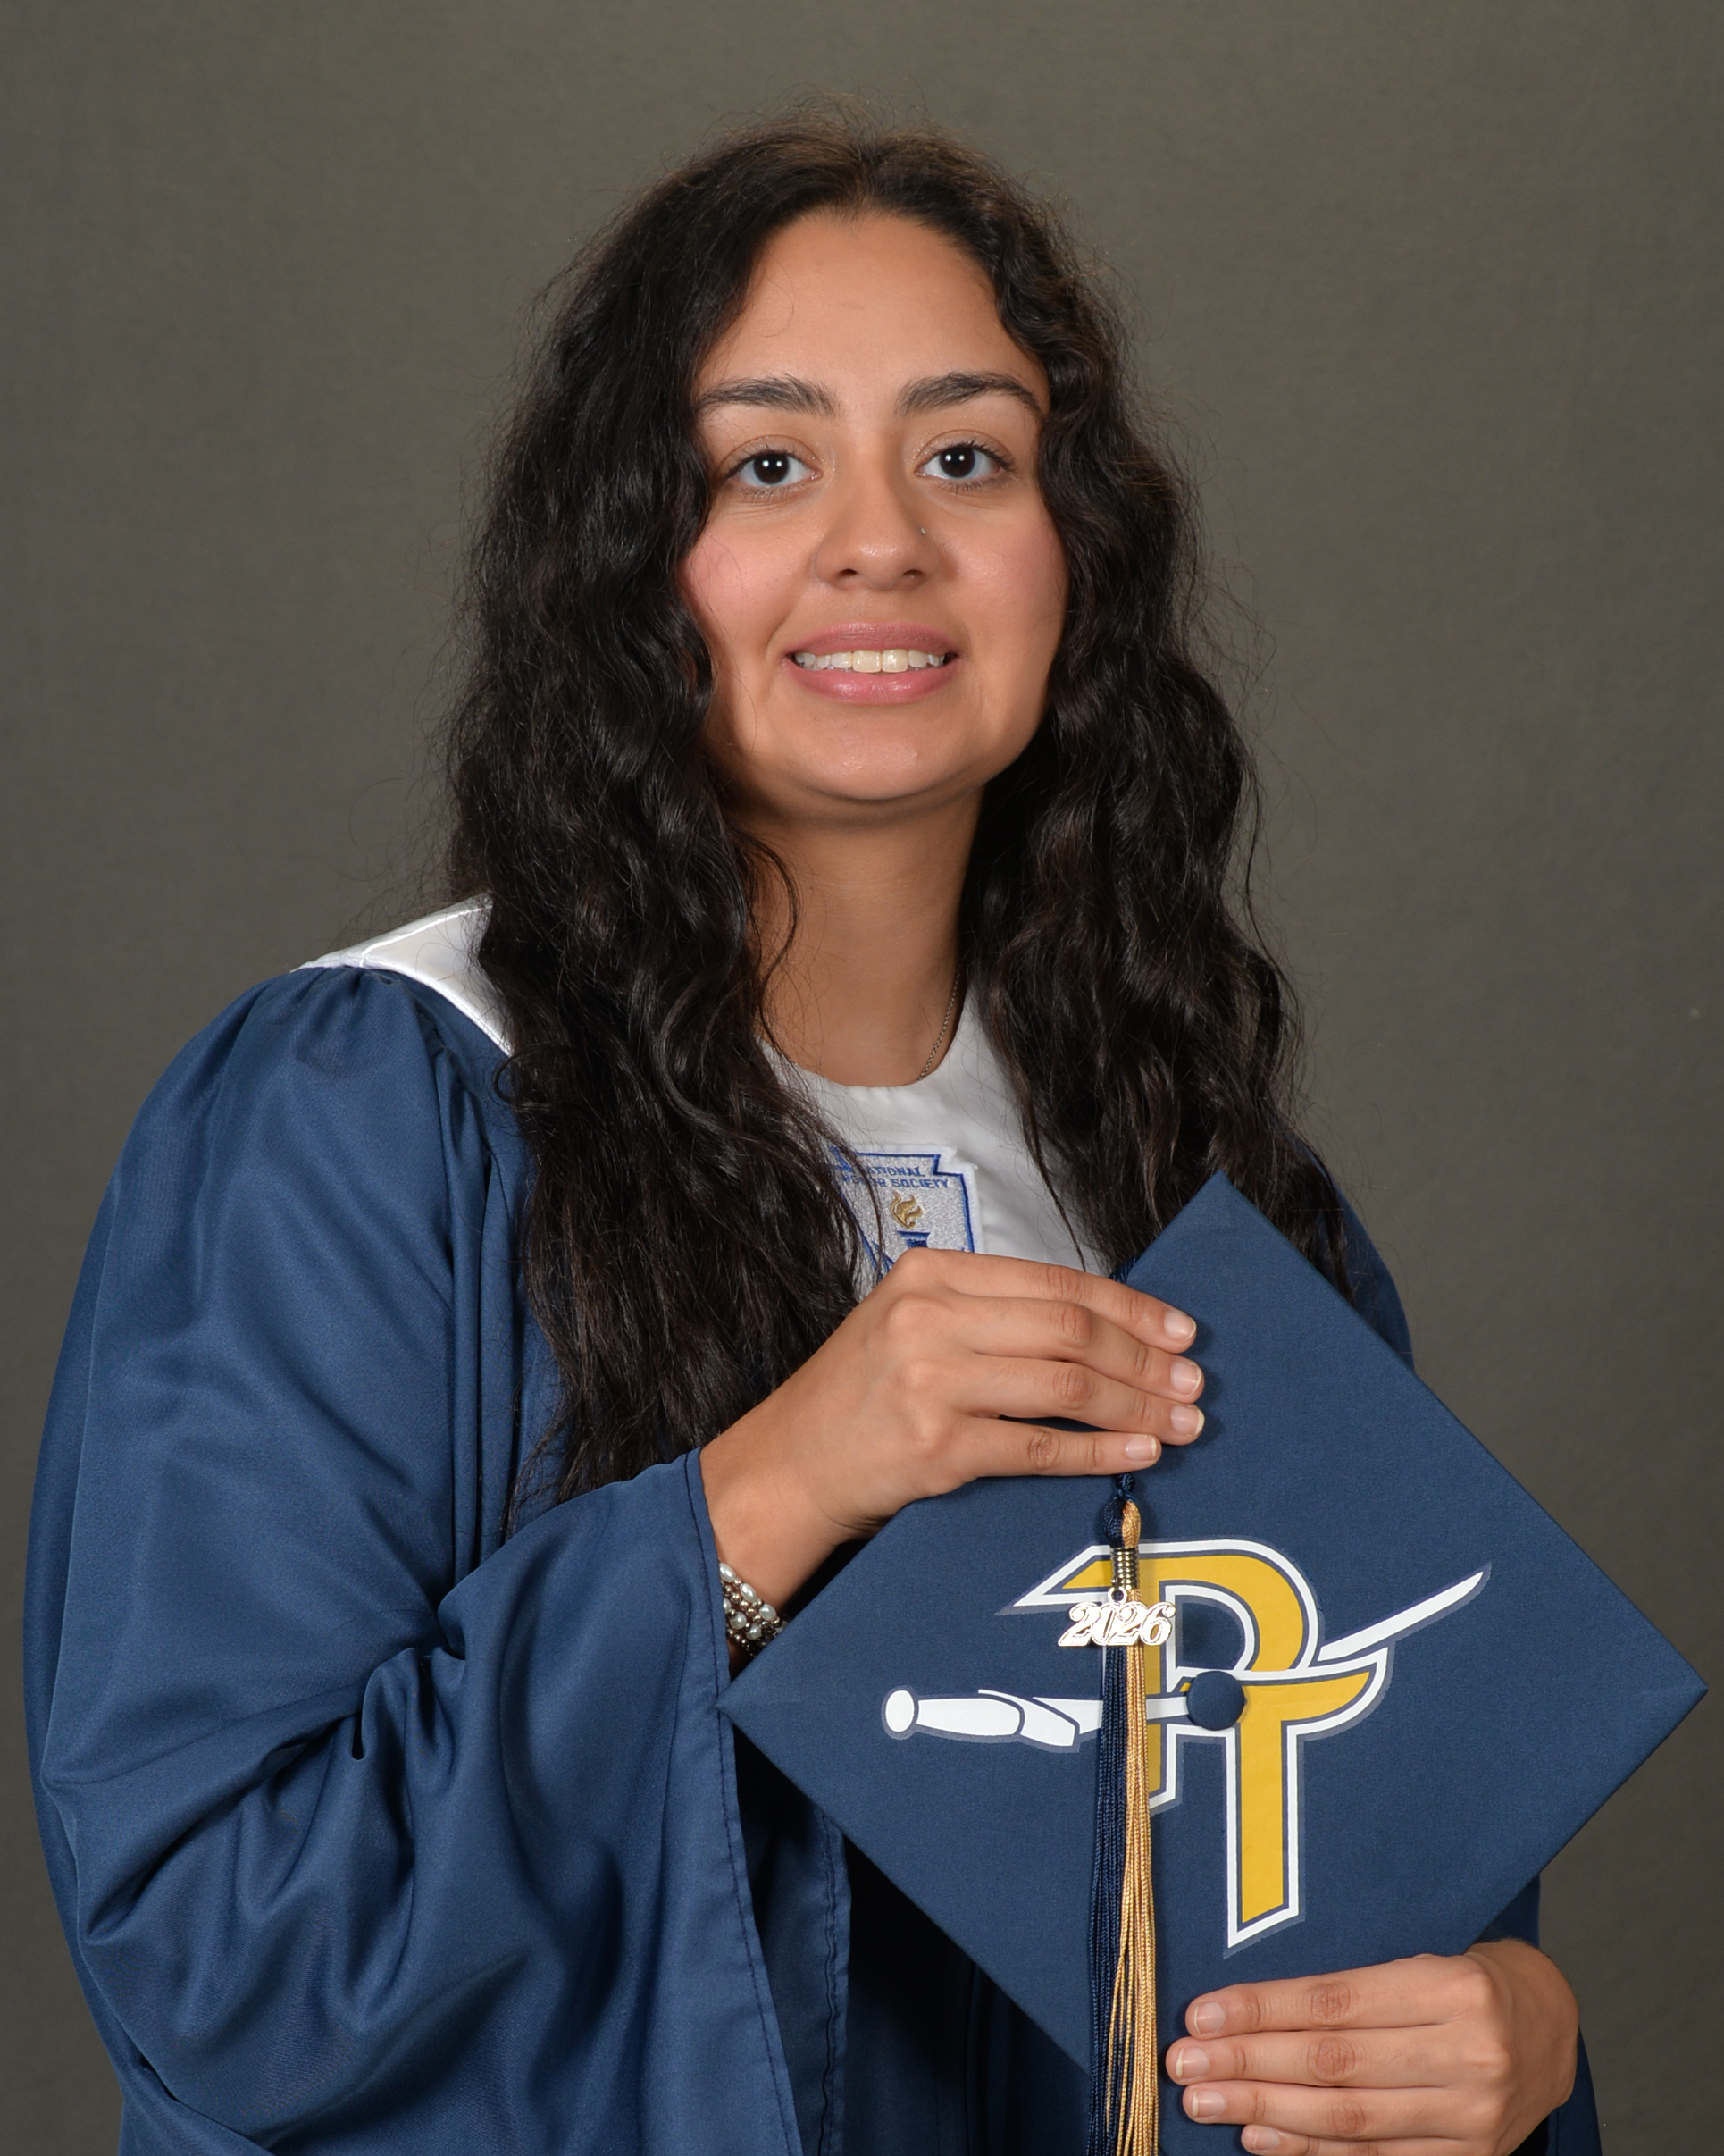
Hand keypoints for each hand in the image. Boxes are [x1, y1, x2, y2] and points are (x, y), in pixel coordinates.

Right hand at [700, 1247, 1202, 1611]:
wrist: (785, 1466)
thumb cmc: (858, 1397)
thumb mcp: (909, 1323)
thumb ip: (989, 1313)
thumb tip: (1103, 1328)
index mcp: (930, 1274)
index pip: (1055, 1282)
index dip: (1129, 1306)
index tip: (1178, 1329)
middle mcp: (929, 1318)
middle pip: (1071, 1331)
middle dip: (1145, 1358)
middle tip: (1193, 1382)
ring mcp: (931, 1382)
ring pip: (1067, 1387)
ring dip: (1137, 1406)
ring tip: (1181, 1422)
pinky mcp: (937, 1448)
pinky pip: (1041, 1448)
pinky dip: (1100, 1452)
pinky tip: (1138, 1454)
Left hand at [1165, 1942, 1578, 2153]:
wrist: (1551, 2026)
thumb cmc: (1465, 1980)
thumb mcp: (1420, 1956)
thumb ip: (1349, 1984)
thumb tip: (1246, 2007)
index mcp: (1451, 1986)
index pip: (1335, 2003)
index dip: (1262, 2010)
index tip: (1201, 2014)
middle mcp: (1467, 2053)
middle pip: (1334, 2065)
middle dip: (1248, 2065)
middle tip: (1184, 2063)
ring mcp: (1472, 2117)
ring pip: (1348, 2118)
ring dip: (1265, 2113)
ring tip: (1205, 2101)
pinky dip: (1310, 2151)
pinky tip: (1259, 2139)